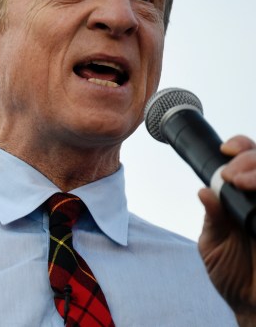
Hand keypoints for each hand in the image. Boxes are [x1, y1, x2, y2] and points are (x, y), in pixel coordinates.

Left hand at [198, 135, 255, 323]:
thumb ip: (212, 219)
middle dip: (250, 158)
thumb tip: (204, 192)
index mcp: (246, 199)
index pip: (250, 161)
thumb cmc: (233, 274)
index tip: (226, 150)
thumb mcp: (214, 245)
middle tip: (232, 174)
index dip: (242, 148)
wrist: (251, 306)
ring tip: (242, 182)